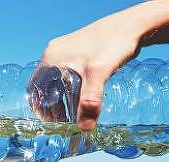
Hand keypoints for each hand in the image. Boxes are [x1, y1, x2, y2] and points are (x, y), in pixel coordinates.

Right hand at [40, 11, 141, 129]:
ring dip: (63, 97)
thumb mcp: (99, 74)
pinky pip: (68, 74)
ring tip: (75, 112)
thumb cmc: (114, 43)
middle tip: (65, 121)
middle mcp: (54, 53)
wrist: (133, 25)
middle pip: (45, 86)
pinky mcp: (78, 52)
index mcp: (51, 58)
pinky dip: (72, 88)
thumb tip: (85, 128)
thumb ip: (90, 101)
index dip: (40, 108)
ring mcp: (66, 51)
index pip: (35, 89)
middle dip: (53, 105)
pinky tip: (84, 96)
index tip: (52, 122)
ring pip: (57, 81)